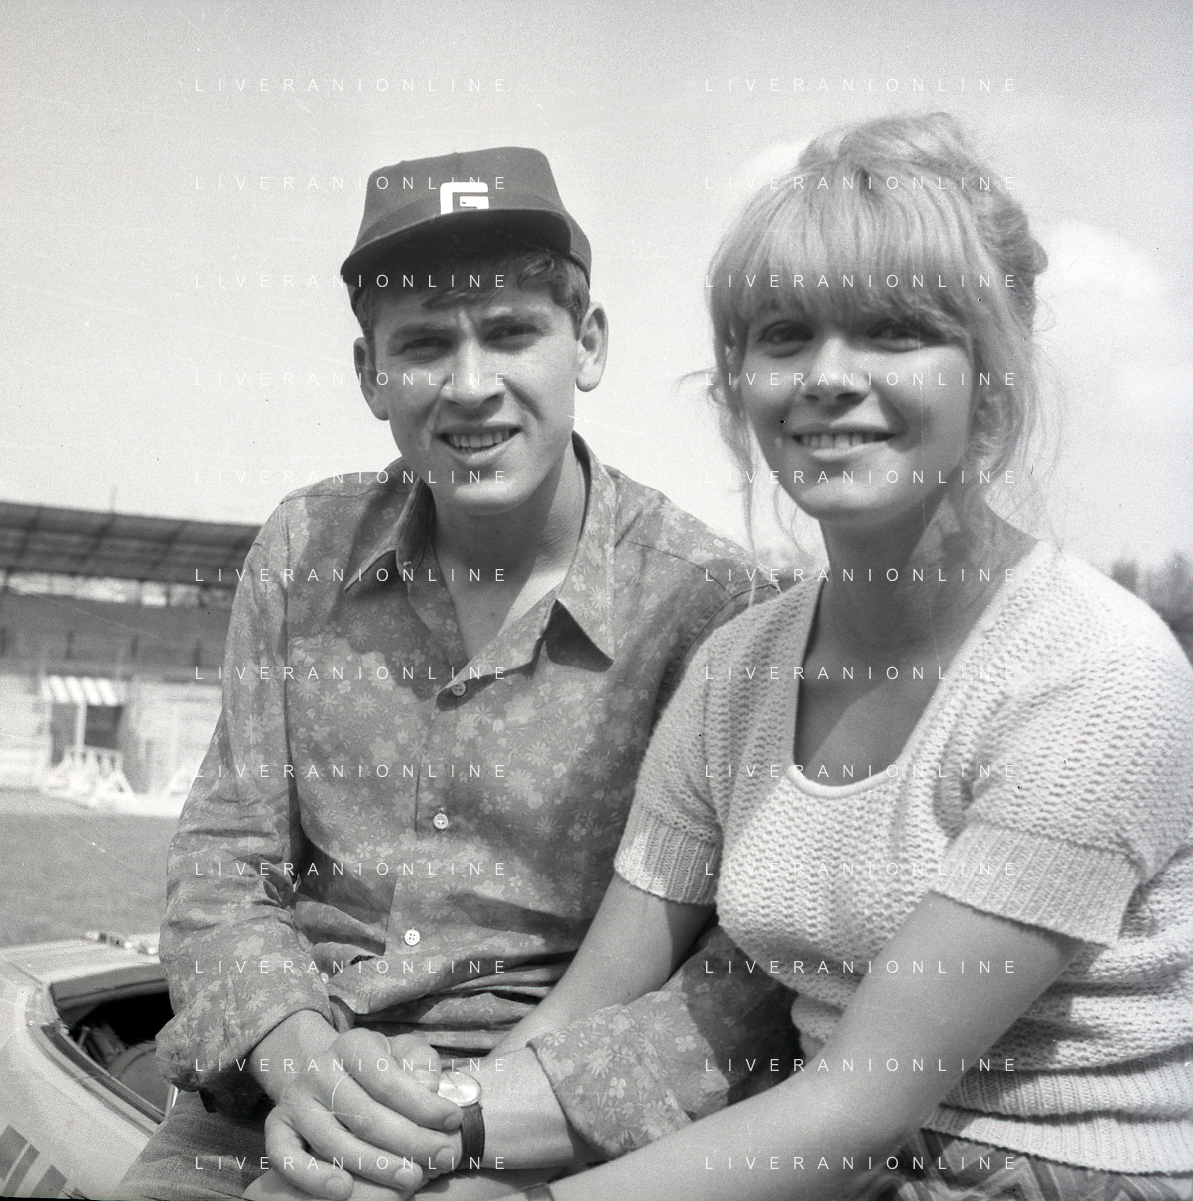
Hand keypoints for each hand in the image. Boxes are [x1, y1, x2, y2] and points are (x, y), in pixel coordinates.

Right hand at [260, 1026, 464, 1198]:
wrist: (331, 1075)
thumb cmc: (382, 1069)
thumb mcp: (406, 1054)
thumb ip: (422, 1065)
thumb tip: (430, 1089)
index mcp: (353, 1044)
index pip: (389, 1079)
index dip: (423, 1104)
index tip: (453, 1121)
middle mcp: (320, 1068)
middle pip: (365, 1115)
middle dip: (409, 1142)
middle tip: (441, 1159)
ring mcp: (296, 1100)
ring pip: (334, 1142)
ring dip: (375, 1168)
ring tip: (410, 1181)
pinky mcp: (277, 1130)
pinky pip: (288, 1160)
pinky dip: (314, 1179)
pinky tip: (345, 1191)